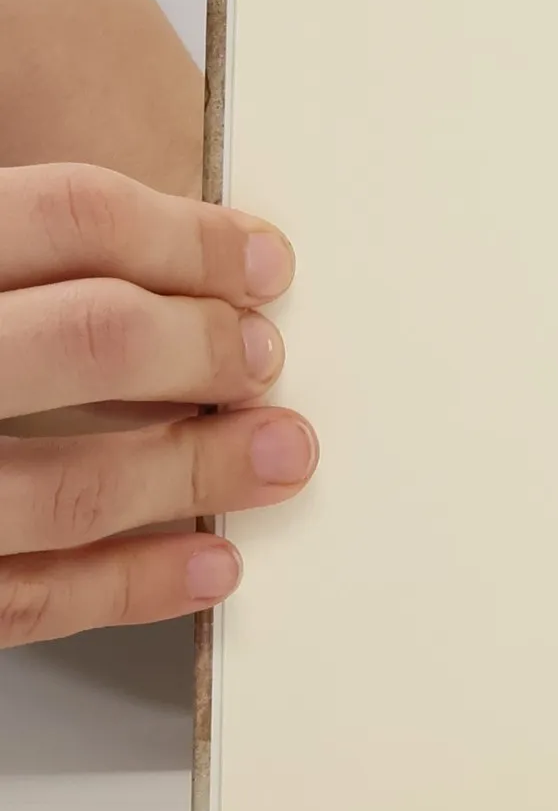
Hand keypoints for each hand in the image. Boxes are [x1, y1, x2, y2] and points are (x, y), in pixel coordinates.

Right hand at [0, 164, 315, 646]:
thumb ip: (22, 266)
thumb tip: (192, 270)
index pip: (70, 215)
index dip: (191, 237)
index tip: (264, 263)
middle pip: (87, 336)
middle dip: (204, 348)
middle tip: (265, 358)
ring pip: (68, 482)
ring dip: (197, 472)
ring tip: (279, 454)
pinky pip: (25, 595)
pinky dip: (131, 586)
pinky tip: (208, 562)